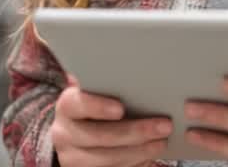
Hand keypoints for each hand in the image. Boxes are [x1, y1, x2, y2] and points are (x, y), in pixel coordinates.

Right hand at [51, 74, 172, 166]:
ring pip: (107, 160)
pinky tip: (150, 156)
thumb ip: (106, 85)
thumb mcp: (91, 93)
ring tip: (161, 142)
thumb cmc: (92, 105)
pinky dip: (134, 164)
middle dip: (135, 132)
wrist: (72, 135)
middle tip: (164, 126)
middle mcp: (64, 134)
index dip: (99, 107)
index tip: (121, 108)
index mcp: (67, 107)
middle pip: (99, 137)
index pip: (78, 104)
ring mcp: (72, 158)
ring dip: (138, 152)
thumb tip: (140, 70)